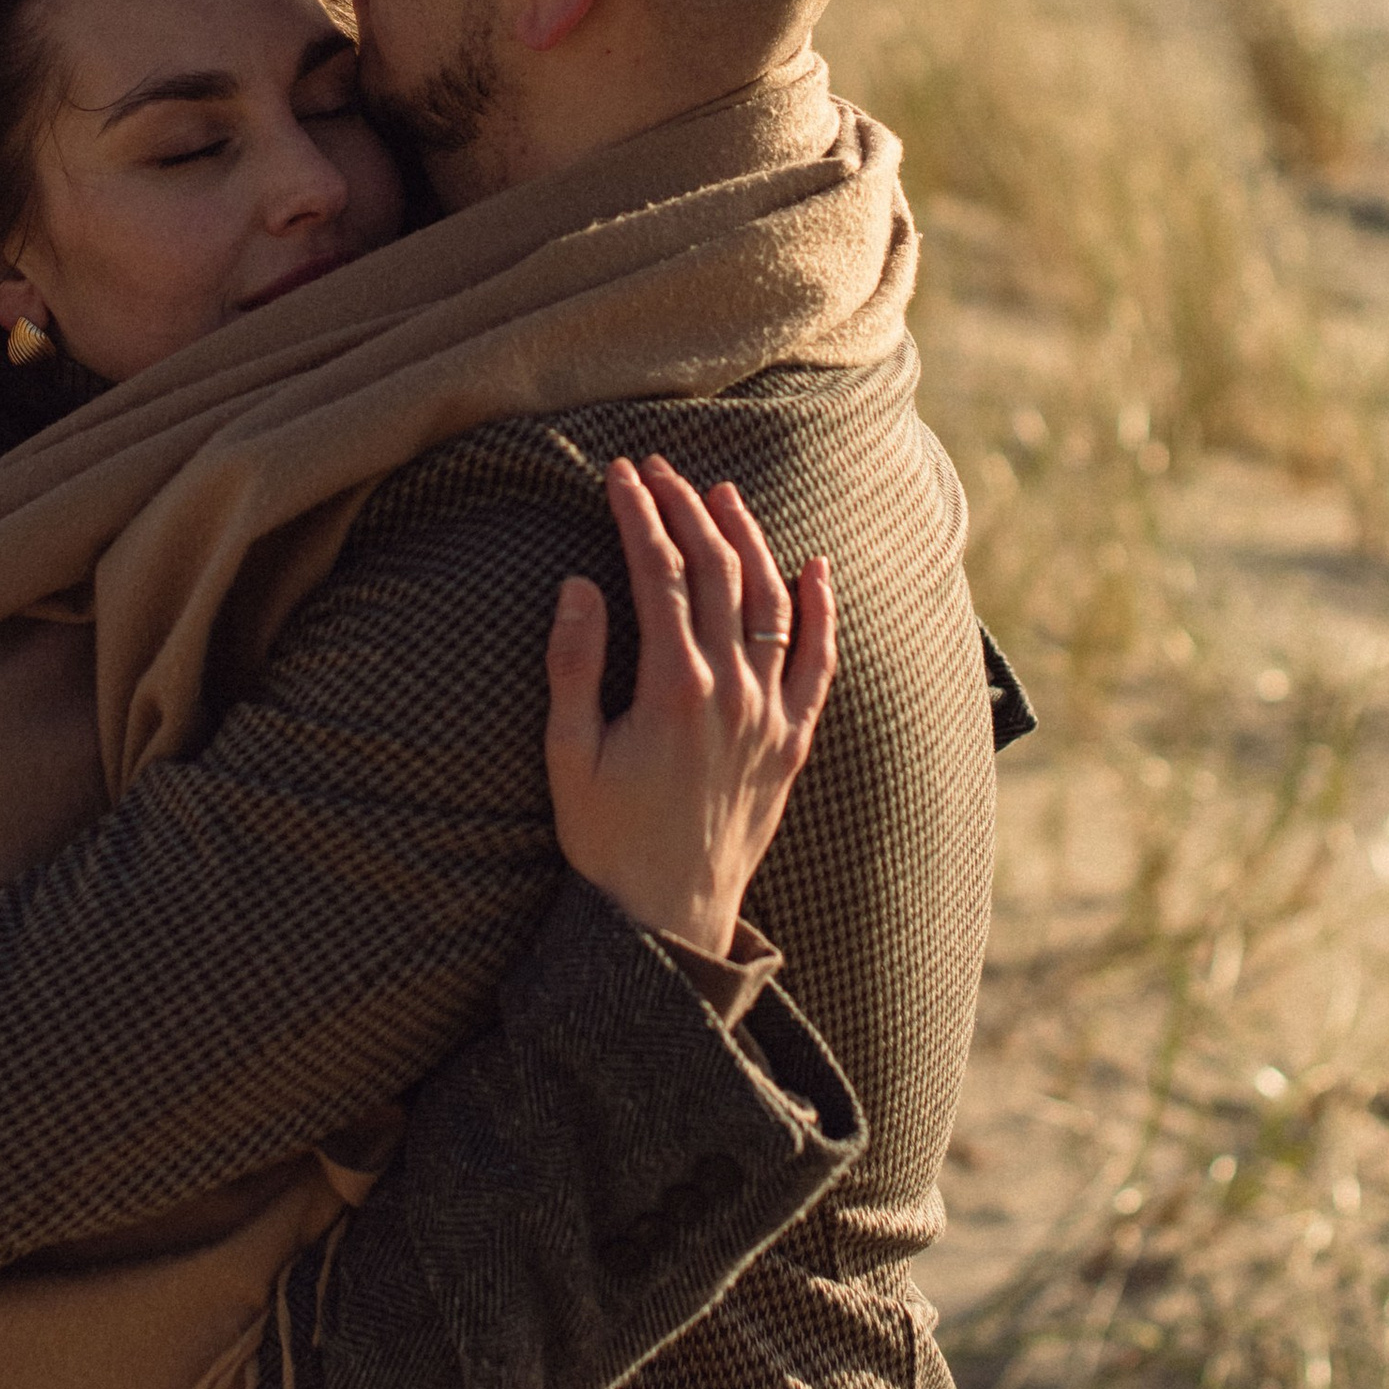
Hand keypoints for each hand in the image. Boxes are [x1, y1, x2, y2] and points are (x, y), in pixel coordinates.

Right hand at [543, 456, 835, 961]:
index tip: (619, 473)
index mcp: (672, 688)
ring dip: (749, 541)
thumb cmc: (606, 840)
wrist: (667, 918)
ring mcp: (770, 716)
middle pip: (718, 573)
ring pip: (771, 603)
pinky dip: (821, 610)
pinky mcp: (792, 743)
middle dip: (687, 510)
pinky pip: (819, 664)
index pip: (660, 573)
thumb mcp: (567, 755)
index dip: (640, 515)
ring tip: (722, 495)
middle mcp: (732, 693)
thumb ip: (573, 667)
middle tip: (660, 469)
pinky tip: (815, 567)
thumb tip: (578, 585)